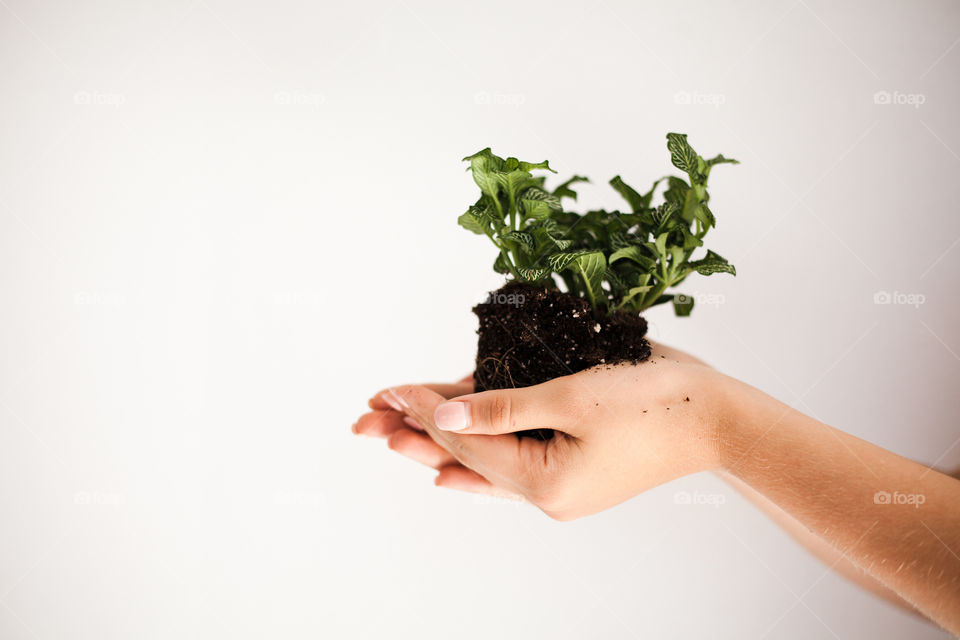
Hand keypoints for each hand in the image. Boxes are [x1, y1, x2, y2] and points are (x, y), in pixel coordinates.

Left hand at [354, 344, 733, 519]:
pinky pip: (510, 466)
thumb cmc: (652, 403)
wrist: (714, 416)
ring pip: (484, 459)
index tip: (386, 390)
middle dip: (415, 433)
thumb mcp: (570, 398)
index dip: (423, 413)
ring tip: (389, 430)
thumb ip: (501, 408)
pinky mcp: (569, 465)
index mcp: (544, 483)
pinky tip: (446, 475)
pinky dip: (478, 464)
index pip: (467, 444)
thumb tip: (441, 415)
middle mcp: (545, 490)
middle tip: (366, 416)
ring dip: (440, 441)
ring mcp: (557, 481)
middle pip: (466, 457)